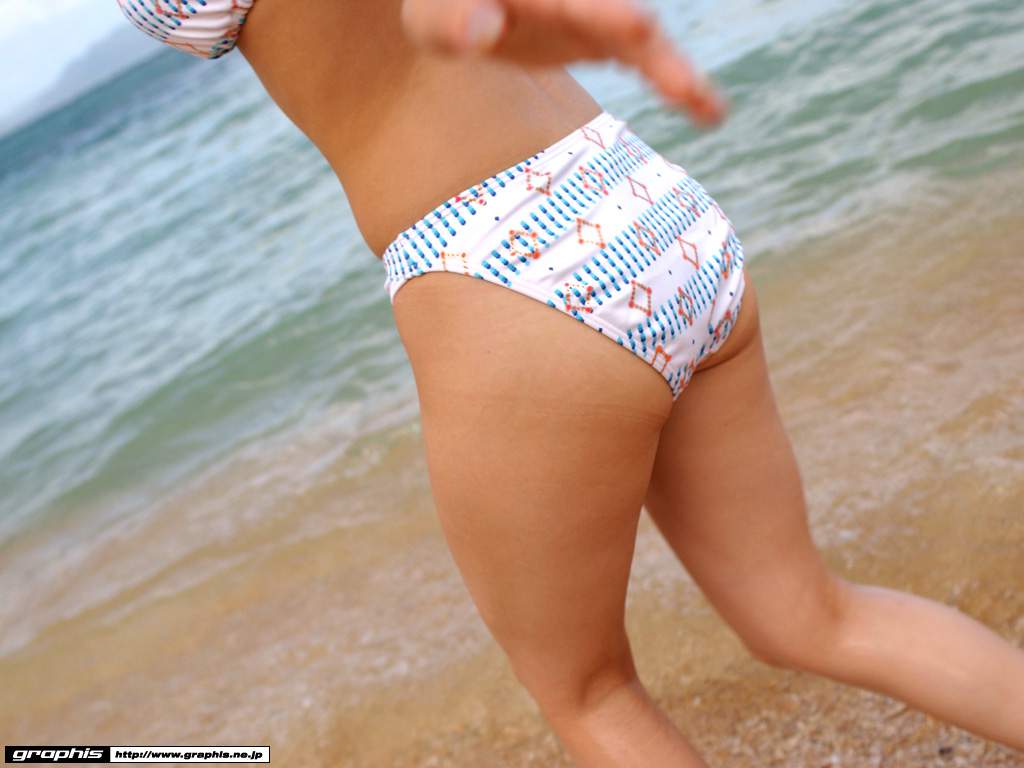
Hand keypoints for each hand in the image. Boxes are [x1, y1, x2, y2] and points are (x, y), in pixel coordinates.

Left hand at [400, 0, 726, 126]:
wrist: (466, 3)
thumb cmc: (443, 8)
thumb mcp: (433, 16)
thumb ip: (450, 20)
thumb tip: (479, 34)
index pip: (573, 0)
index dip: (605, 15)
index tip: (638, 28)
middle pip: (612, 12)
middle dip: (628, 26)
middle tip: (651, 42)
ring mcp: (596, 14)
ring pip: (643, 40)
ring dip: (672, 68)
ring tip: (702, 102)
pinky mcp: (605, 38)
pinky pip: (649, 61)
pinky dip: (679, 84)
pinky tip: (712, 113)